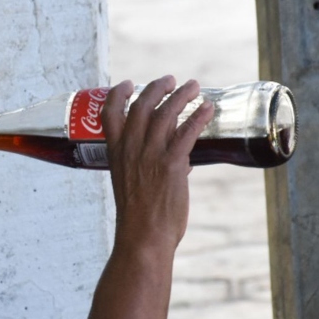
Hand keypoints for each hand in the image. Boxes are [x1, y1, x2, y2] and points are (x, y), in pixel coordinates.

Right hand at [102, 76, 213, 249]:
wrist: (143, 237)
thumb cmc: (140, 219)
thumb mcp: (134, 187)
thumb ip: (156, 168)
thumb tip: (185, 161)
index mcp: (116, 154)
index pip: (109, 114)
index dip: (117, 94)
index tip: (127, 84)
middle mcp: (131, 149)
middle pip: (141, 105)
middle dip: (157, 87)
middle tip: (171, 80)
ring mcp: (150, 155)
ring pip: (166, 112)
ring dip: (182, 95)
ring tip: (194, 87)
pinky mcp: (171, 163)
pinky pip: (187, 131)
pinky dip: (200, 116)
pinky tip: (208, 108)